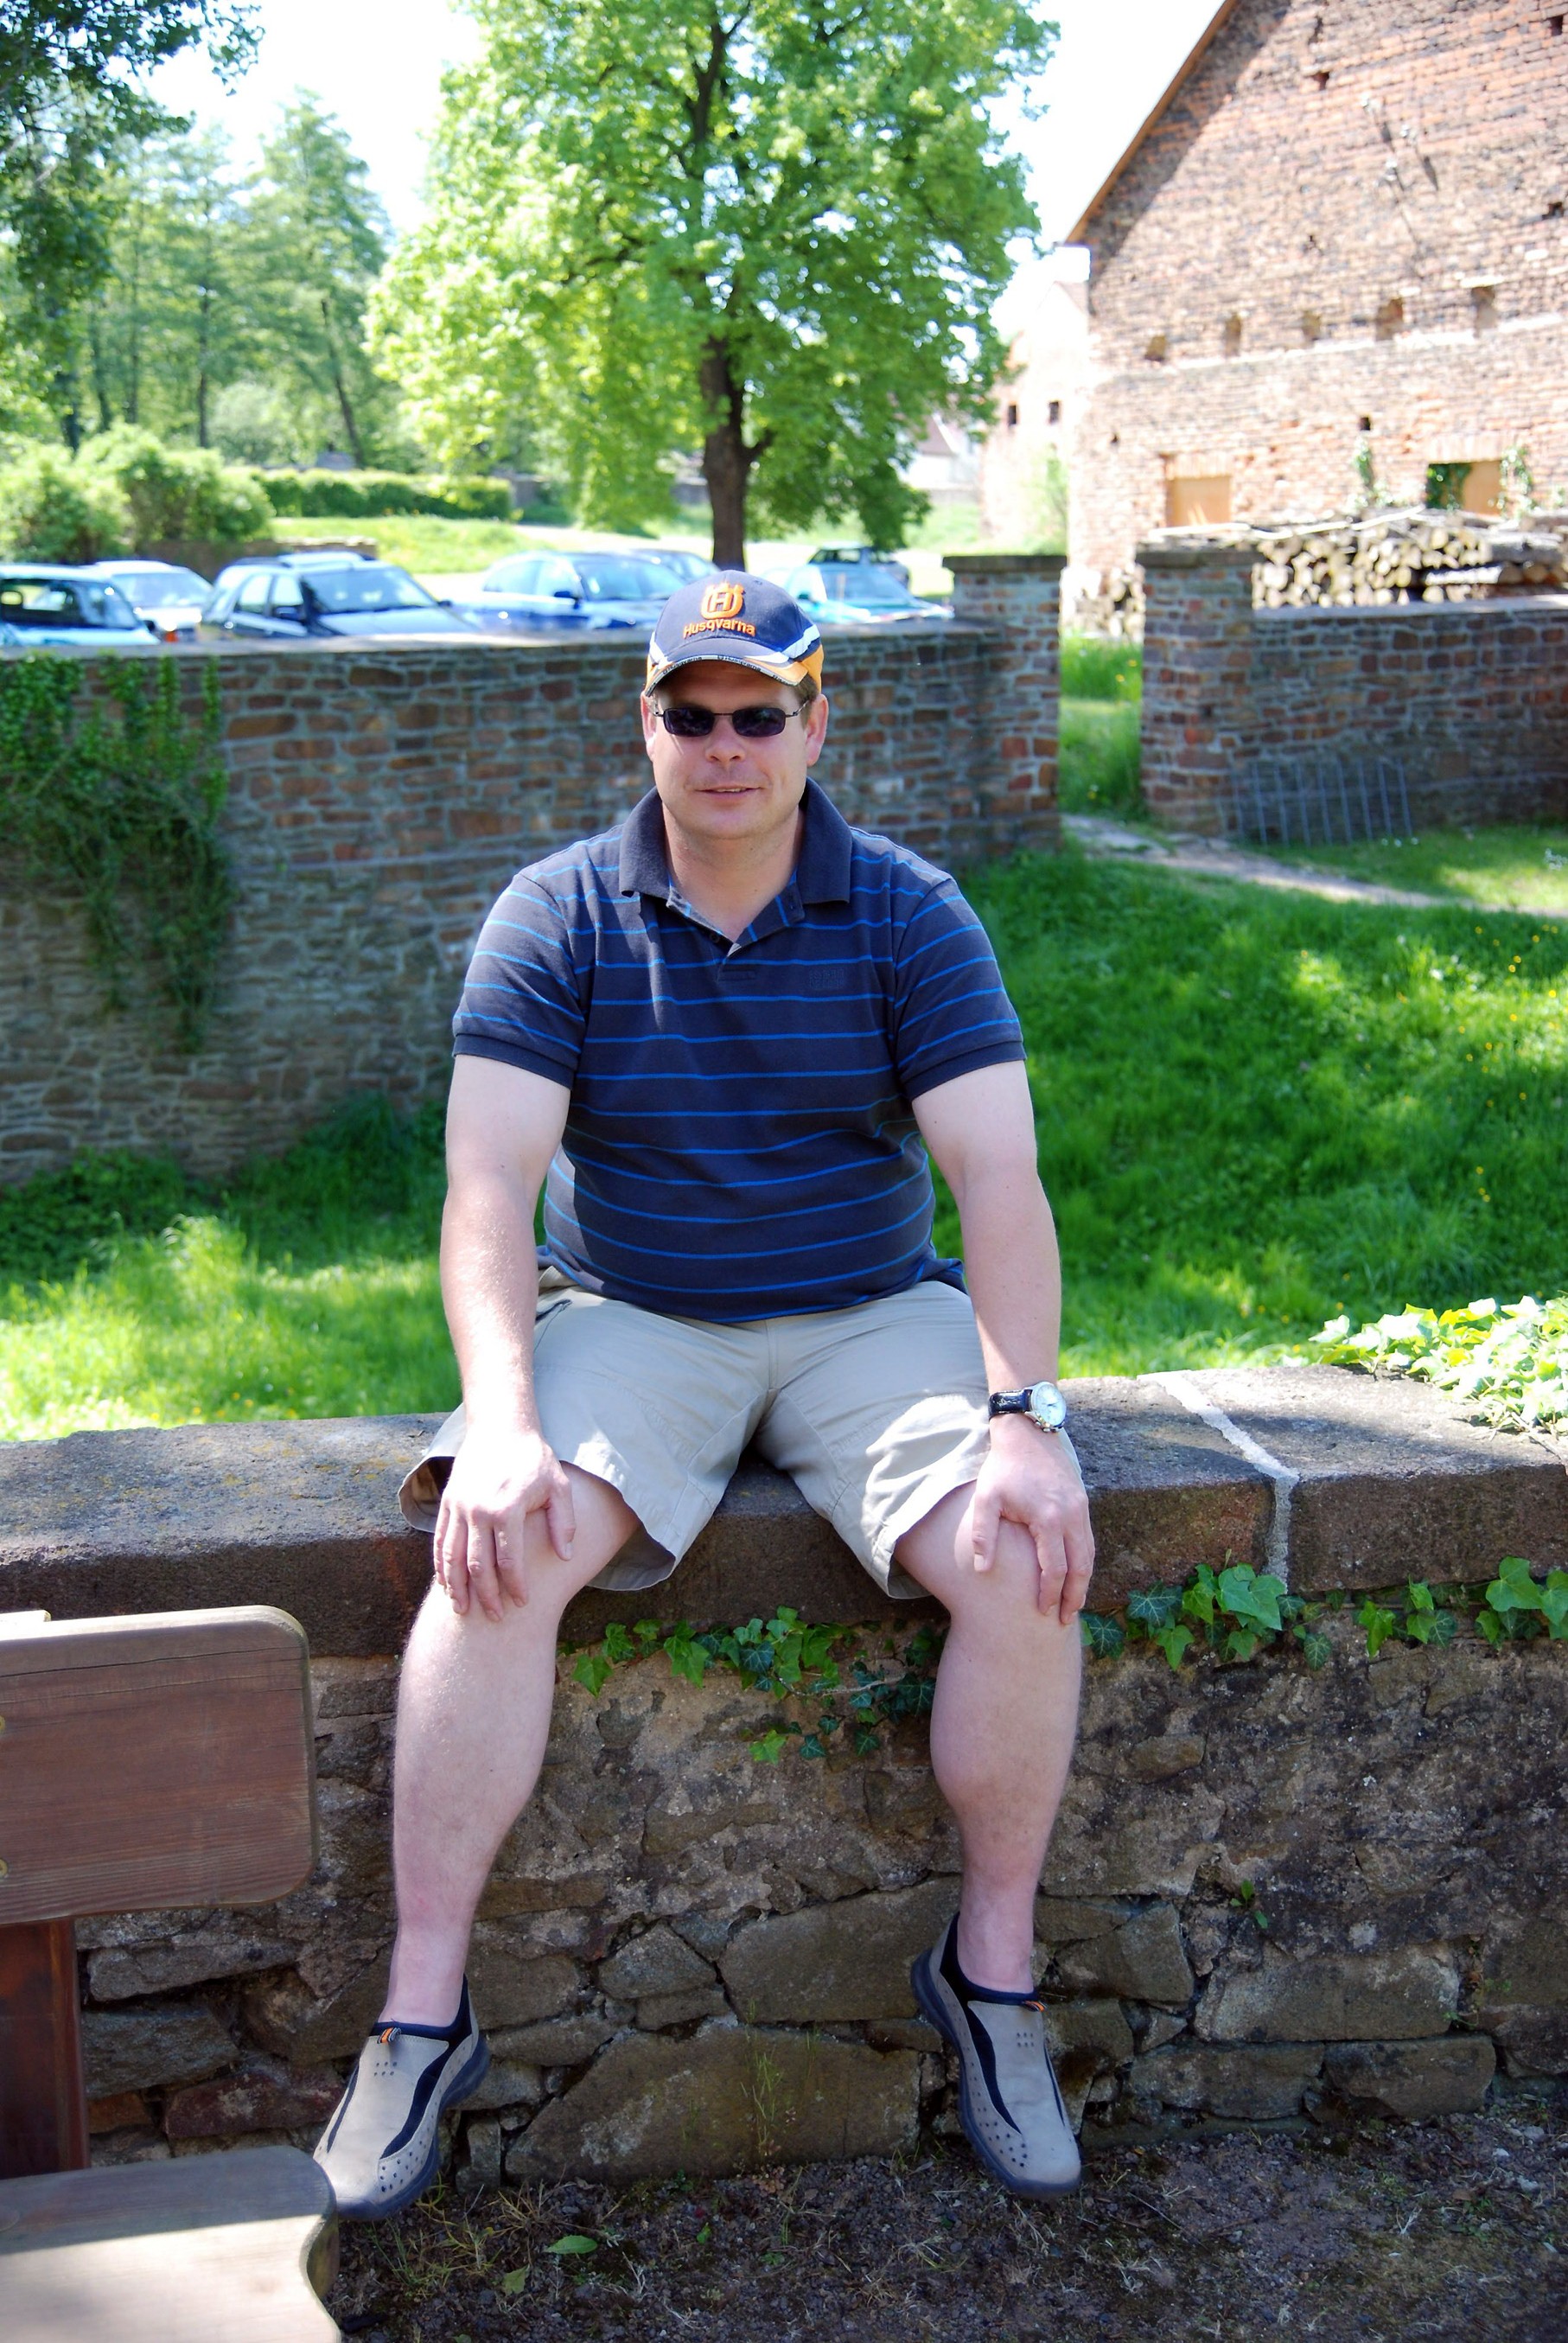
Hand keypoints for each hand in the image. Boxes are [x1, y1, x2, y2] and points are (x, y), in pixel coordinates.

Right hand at [433, 1421, 574, 1621]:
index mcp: (507, 1509)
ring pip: (452, 1557)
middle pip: (478, 1565)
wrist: (500, 1427)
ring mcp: (459, 1507)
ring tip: (462, 1611)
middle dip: (486, 1595)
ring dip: (457, 1587)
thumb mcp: (558, 1486)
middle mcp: (478, 1511)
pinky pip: (441, 1541)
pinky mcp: (448, 1503)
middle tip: (495, 1617)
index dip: (515, 1586)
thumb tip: (565, 1557)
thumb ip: (562, 1522)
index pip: (509, 1560)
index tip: (522, 1604)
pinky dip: (441, 1565)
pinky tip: (446, 1584)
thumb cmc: (534, 1459)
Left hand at [969, 1415, 1094, 1623]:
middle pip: (1081, 1568)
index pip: (1055, 1568)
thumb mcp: (986, 1499)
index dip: (1049, 1593)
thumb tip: (982, 1569)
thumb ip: (983, 1534)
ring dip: (1083, 1581)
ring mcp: (1081, 1508)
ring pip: (1089, 1554)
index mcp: (1048, 1518)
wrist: (1028, 1432)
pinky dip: (1085, 1561)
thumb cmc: (1003, 1468)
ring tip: (1073, 1604)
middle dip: (1074, 1597)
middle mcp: (1071, 1516)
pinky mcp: (1083, 1502)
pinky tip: (1076, 1574)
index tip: (1041, 1612)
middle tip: (1064, 1620)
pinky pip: (1088, 1540)